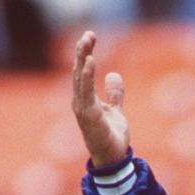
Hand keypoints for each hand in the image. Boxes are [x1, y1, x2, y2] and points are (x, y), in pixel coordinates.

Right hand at [72, 29, 129, 167]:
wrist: (113, 159)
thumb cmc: (111, 137)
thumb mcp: (116, 111)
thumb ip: (114, 94)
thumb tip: (113, 74)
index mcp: (85, 99)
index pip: (83, 71)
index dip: (85, 53)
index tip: (91, 37)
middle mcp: (80, 101)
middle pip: (79, 71)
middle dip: (82, 51)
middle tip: (88, 34)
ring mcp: (82, 108)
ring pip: (80, 78)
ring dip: (83, 58)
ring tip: (87, 42)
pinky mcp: (88, 114)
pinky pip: (86, 90)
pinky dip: (87, 75)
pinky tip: (90, 60)